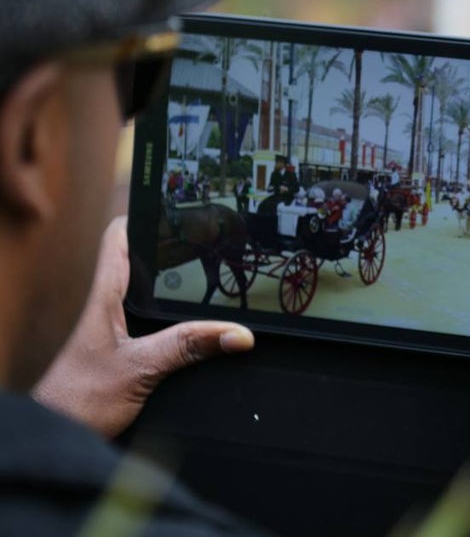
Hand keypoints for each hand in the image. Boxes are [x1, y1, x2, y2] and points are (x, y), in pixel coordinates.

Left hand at [32, 216, 254, 437]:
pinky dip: (170, 320)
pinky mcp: (113, 352)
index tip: (178, 212)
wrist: (52, 438)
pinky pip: (145, 323)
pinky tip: (192, 331)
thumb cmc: (76, 402)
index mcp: (102, 297)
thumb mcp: (142, 369)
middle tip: (208, 246)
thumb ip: (189, 347)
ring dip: (171, 291)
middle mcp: (101, 307)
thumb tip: (236, 333)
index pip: (119, 238)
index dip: (146, 218)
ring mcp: (106, 330)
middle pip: (137, 262)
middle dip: (172, 255)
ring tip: (207, 283)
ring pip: (142, 294)